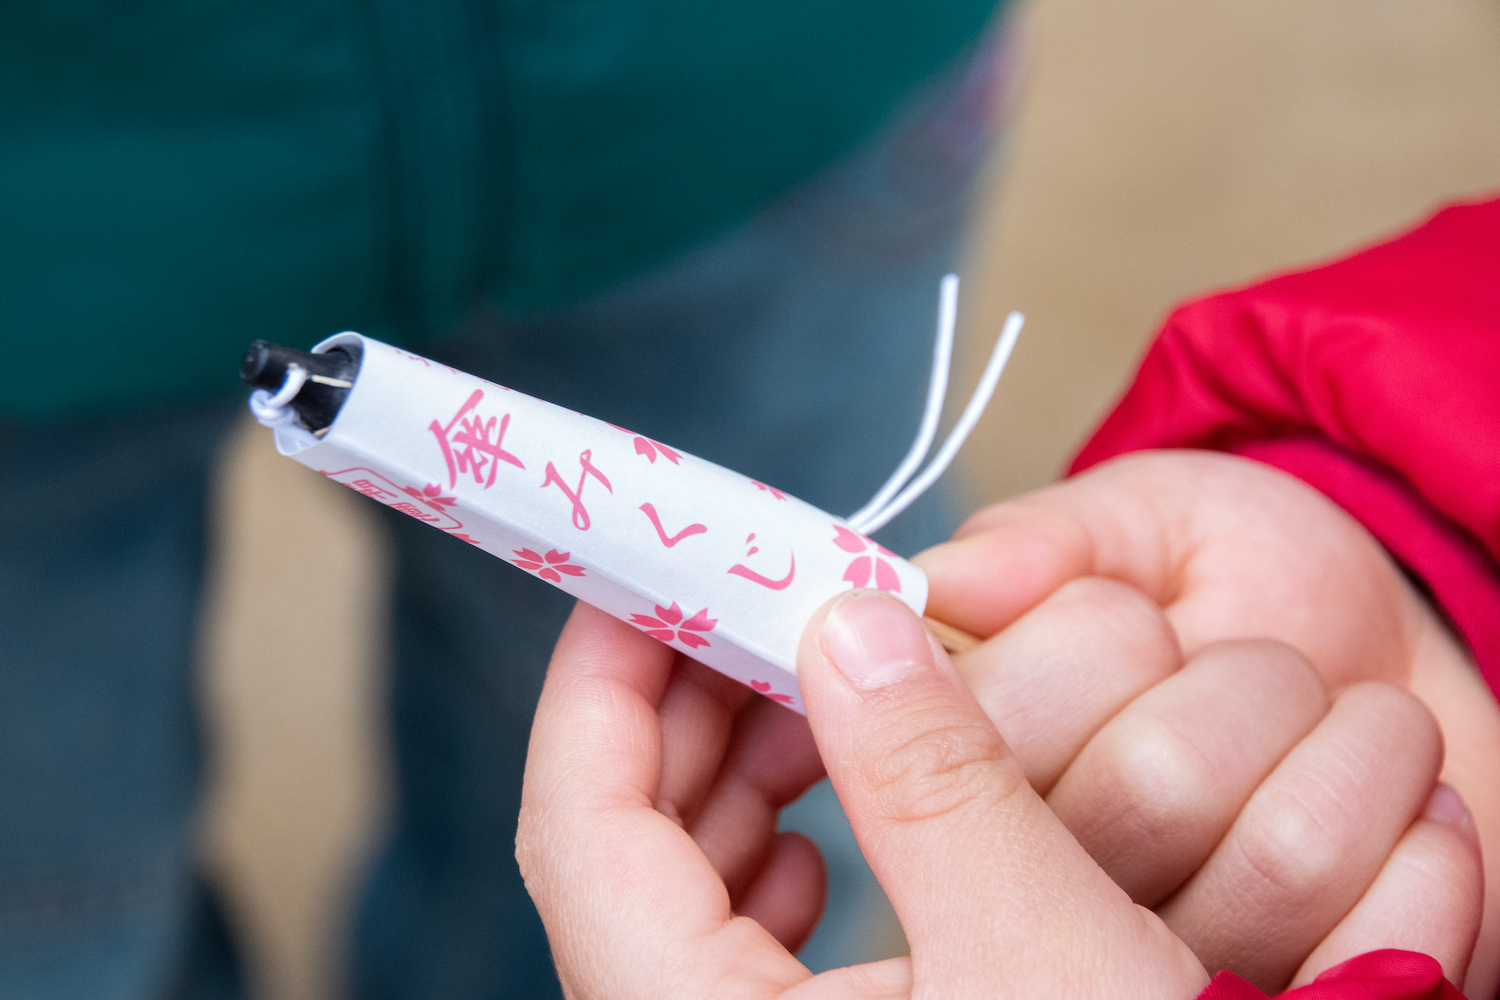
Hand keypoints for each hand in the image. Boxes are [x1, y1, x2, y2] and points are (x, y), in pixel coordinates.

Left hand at [516, 593, 1479, 998]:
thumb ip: (939, 784)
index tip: (647, 576)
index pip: (580, 828)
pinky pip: (741, 948)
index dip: (599, 681)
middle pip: (625, 845)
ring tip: (817, 692)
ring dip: (741, 778)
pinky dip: (778, 860)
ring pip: (685, 893)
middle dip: (690, 708)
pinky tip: (841, 825)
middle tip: (762, 611)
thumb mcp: (1047, 960)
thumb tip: (855, 629)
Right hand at [916, 450, 1499, 994]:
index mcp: (981, 756)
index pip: (1002, 717)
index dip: (1094, 638)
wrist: (1397, 668)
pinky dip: (1414, 831)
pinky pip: (1387, 923)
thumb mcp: (1143, 518)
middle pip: (1156, 785)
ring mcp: (1172, 965)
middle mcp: (1053, 884)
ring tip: (1320, 724)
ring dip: (1338, 745)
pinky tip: (1380, 806)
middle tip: (1231, 668)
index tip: (1134, 624)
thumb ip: (1040, 538)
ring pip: (1282, 854)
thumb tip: (939, 589)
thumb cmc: (1256, 587)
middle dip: (1235, 684)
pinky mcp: (1283, 993)